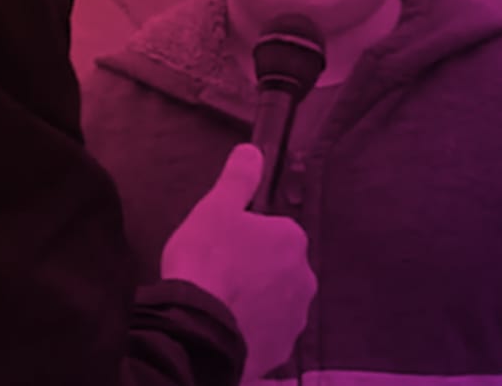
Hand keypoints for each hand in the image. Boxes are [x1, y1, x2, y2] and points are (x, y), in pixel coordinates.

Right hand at [161, 144, 315, 380]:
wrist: (198, 328)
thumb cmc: (207, 261)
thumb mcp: (216, 208)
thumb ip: (238, 178)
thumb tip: (252, 151)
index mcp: (292, 239)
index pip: (273, 231)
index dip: (246, 237)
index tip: (222, 247)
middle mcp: (304, 278)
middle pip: (278, 268)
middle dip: (255, 271)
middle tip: (219, 276)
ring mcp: (294, 317)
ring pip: (275, 302)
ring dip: (255, 302)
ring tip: (220, 304)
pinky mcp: (281, 350)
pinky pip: (266, 333)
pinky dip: (251, 331)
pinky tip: (226, 328)